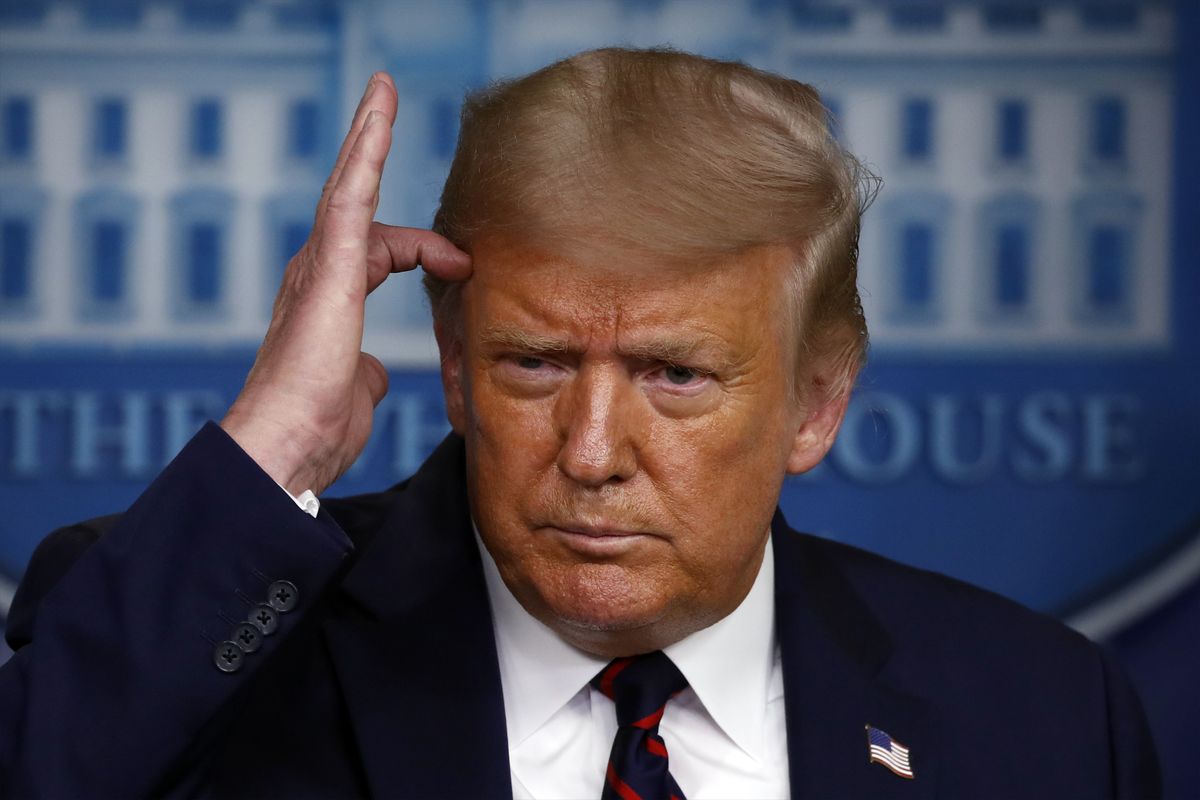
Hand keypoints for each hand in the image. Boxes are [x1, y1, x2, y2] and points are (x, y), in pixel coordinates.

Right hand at [221, 73, 470, 495]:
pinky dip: (367, 152)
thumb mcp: (356, 393)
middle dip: (371, 151)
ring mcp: (319, 266)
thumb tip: (377, 370)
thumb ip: (367, 371)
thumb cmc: (317, 428)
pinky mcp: (328, 268)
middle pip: (354, 200)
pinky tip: (380, 113)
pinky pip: (351, 196)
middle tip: (384, 102)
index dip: (421, 249)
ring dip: (369, 136)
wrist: (288, 446)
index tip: (459, 265)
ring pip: (349, 186)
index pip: (378, 250)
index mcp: (329, 299)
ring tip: (383, 92)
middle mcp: (317, 273)